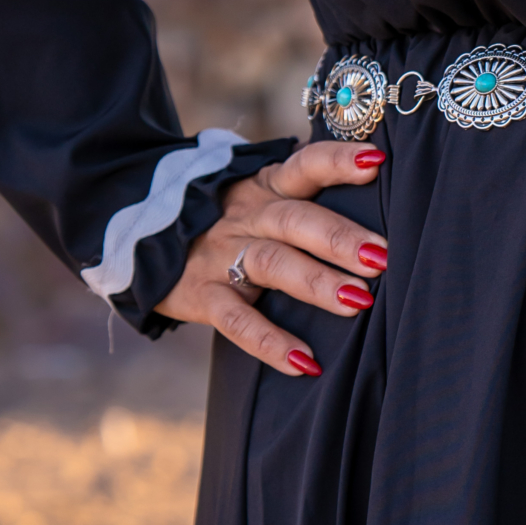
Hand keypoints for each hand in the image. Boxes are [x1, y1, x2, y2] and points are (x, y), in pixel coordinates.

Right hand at [154, 140, 388, 377]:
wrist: (143, 238)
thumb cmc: (231, 220)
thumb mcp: (261, 196)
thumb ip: (307, 198)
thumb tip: (379, 197)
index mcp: (267, 186)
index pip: (304, 165)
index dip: (338, 161)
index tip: (376, 163)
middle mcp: (246, 215)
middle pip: (295, 220)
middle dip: (339, 237)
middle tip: (382, 256)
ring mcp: (221, 255)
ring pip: (272, 263)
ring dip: (316, 282)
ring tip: (357, 302)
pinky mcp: (201, 295)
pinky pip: (236, 320)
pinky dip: (270, 342)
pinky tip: (305, 363)